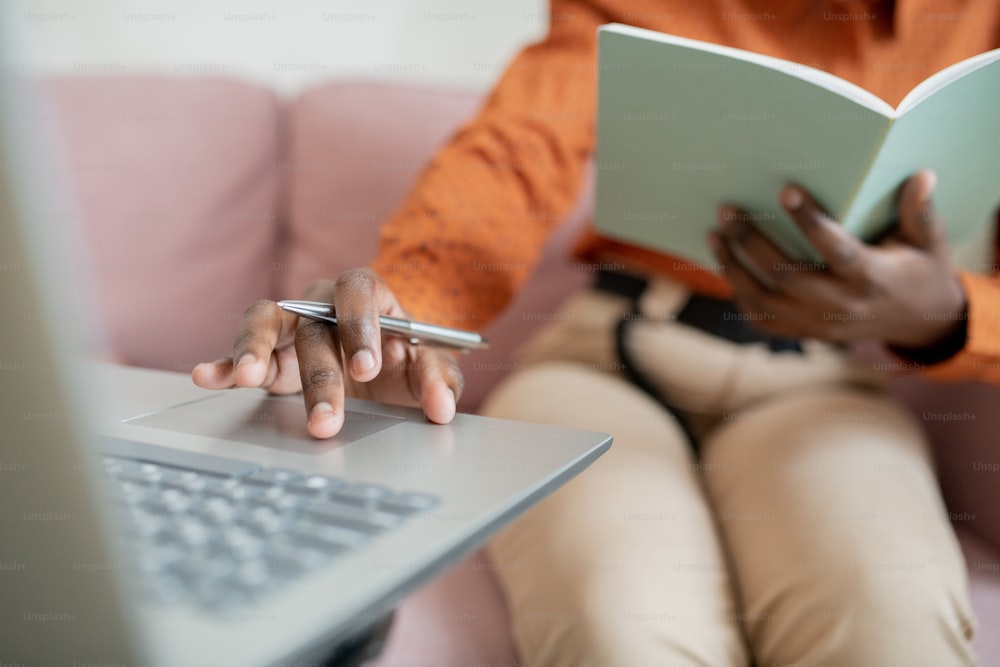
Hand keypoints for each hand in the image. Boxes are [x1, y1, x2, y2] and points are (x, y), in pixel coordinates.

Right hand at [192, 269, 462, 438]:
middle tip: (328, 417)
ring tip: (249, 377)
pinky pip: (242, 351)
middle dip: (321, 375)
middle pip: (315, 325)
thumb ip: (438, 380)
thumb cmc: (405, 360)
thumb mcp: (429, 367)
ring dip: (255, 349)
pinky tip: (207, 376)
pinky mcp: (270, 354)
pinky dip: (224, 364)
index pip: (357, 291)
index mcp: (366, 294)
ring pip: (266, 323)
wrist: (386, 367)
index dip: (360, 325)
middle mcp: (323, 303)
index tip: (369, 366)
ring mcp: (291, 326)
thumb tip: (442, 407)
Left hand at [708, 170, 966, 353]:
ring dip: (734, 267)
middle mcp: (842, 306)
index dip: (810, 221)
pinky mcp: (806, 333)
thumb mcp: (929, 241)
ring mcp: (819, 324)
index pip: (836, 250)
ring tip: (715, 234)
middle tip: (728, 209)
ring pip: (765, 299)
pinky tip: (725, 265)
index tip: (785, 190)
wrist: (919, 323)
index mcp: (873, 279)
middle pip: (786, 275)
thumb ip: (919, 211)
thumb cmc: (921, 269)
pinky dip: (740, 294)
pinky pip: (762, 319)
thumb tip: (922, 176)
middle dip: (752, 242)